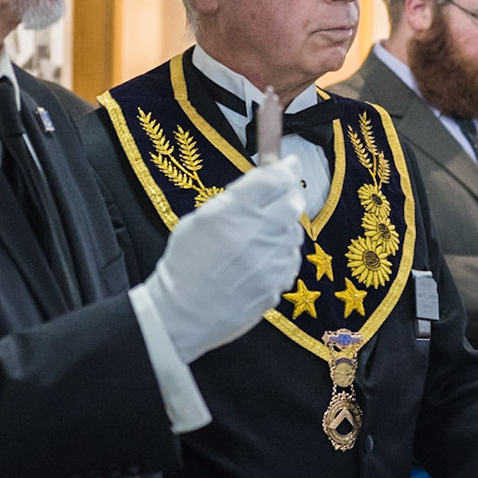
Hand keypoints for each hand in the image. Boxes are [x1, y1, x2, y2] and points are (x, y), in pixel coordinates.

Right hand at [141, 160, 304, 361]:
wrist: (182, 313)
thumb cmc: (186, 263)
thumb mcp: (200, 219)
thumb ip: (236, 197)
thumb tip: (269, 174)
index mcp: (232, 214)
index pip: (275, 179)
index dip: (285, 168)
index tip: (288, 163)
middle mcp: (255, 235)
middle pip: (293, 201)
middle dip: (288, 195)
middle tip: (277, 197)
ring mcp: (270, 264)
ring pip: (294, 232)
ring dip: (284, 227)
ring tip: (259, 236)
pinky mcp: (277, 286)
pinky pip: (291, 260)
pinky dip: (282, 254)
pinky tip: (260, 260)